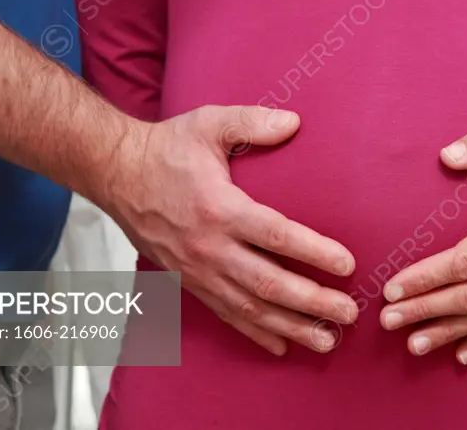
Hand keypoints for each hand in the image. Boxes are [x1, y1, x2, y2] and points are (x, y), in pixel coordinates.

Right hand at [101, 105, 357, 355]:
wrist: (117, 174)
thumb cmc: (167, 147)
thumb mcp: (210, 123)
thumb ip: (252, 122)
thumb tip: (294, 122)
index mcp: (219, 208)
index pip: (276, 236)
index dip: (314, 252)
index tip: (348, 265)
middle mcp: (209, 246)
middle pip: (269, 283)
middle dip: (313, 302)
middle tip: (349, 313)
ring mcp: (197, 270)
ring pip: (250, 307)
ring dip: (292, 326)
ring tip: (328, 341)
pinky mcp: (189, 281)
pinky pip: (225, 313)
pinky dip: (255, 333)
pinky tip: (282, 345)